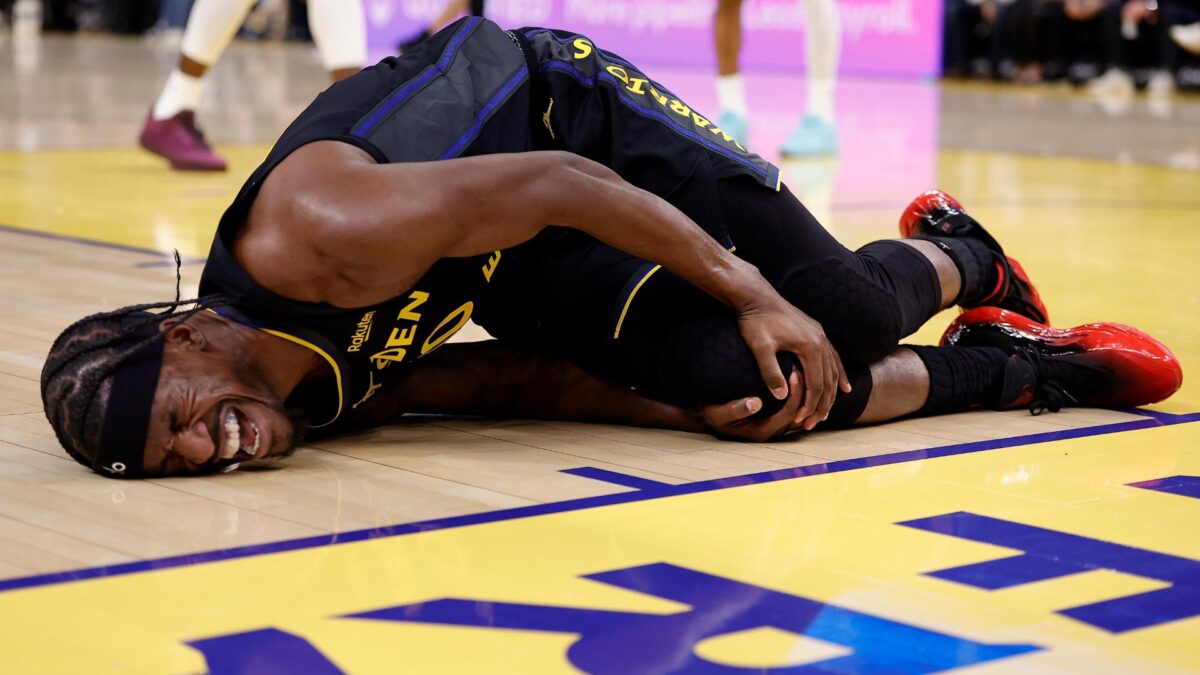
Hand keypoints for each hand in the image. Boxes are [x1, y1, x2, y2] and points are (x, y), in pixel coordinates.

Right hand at [700, 370, 806, 440]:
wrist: (709, 415)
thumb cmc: (712, 412)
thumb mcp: (717, 413)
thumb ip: (735, 410)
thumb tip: (756, 403)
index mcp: (761, 433)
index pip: (788, 414)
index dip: (795, 395)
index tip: (794, 373)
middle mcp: (772, 433)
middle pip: (798, 414)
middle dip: (804, 393)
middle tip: (803, 369)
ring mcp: (775, 428)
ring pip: (799, 413)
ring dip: (804, 395)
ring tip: (803, 372)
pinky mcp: (775, 420)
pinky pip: (794, 410)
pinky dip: (799, 396)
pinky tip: (798, 379)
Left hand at [736, 293, 849, 430]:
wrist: (756, 296)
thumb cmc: (755, 321)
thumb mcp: (760, 347)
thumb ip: (770, 371)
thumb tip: (782, 397)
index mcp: (809, 347)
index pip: (816, 385)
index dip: (810, 406)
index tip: (800, 421)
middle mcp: (821, 341)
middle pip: (828, 381)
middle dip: (822, 406)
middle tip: (812, 424)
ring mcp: (821, 336)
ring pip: (834, 371)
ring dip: (832, 394)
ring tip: (826, 413)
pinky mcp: (816, 332)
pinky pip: (833, 357)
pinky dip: (839, 374)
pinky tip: (843, 386)